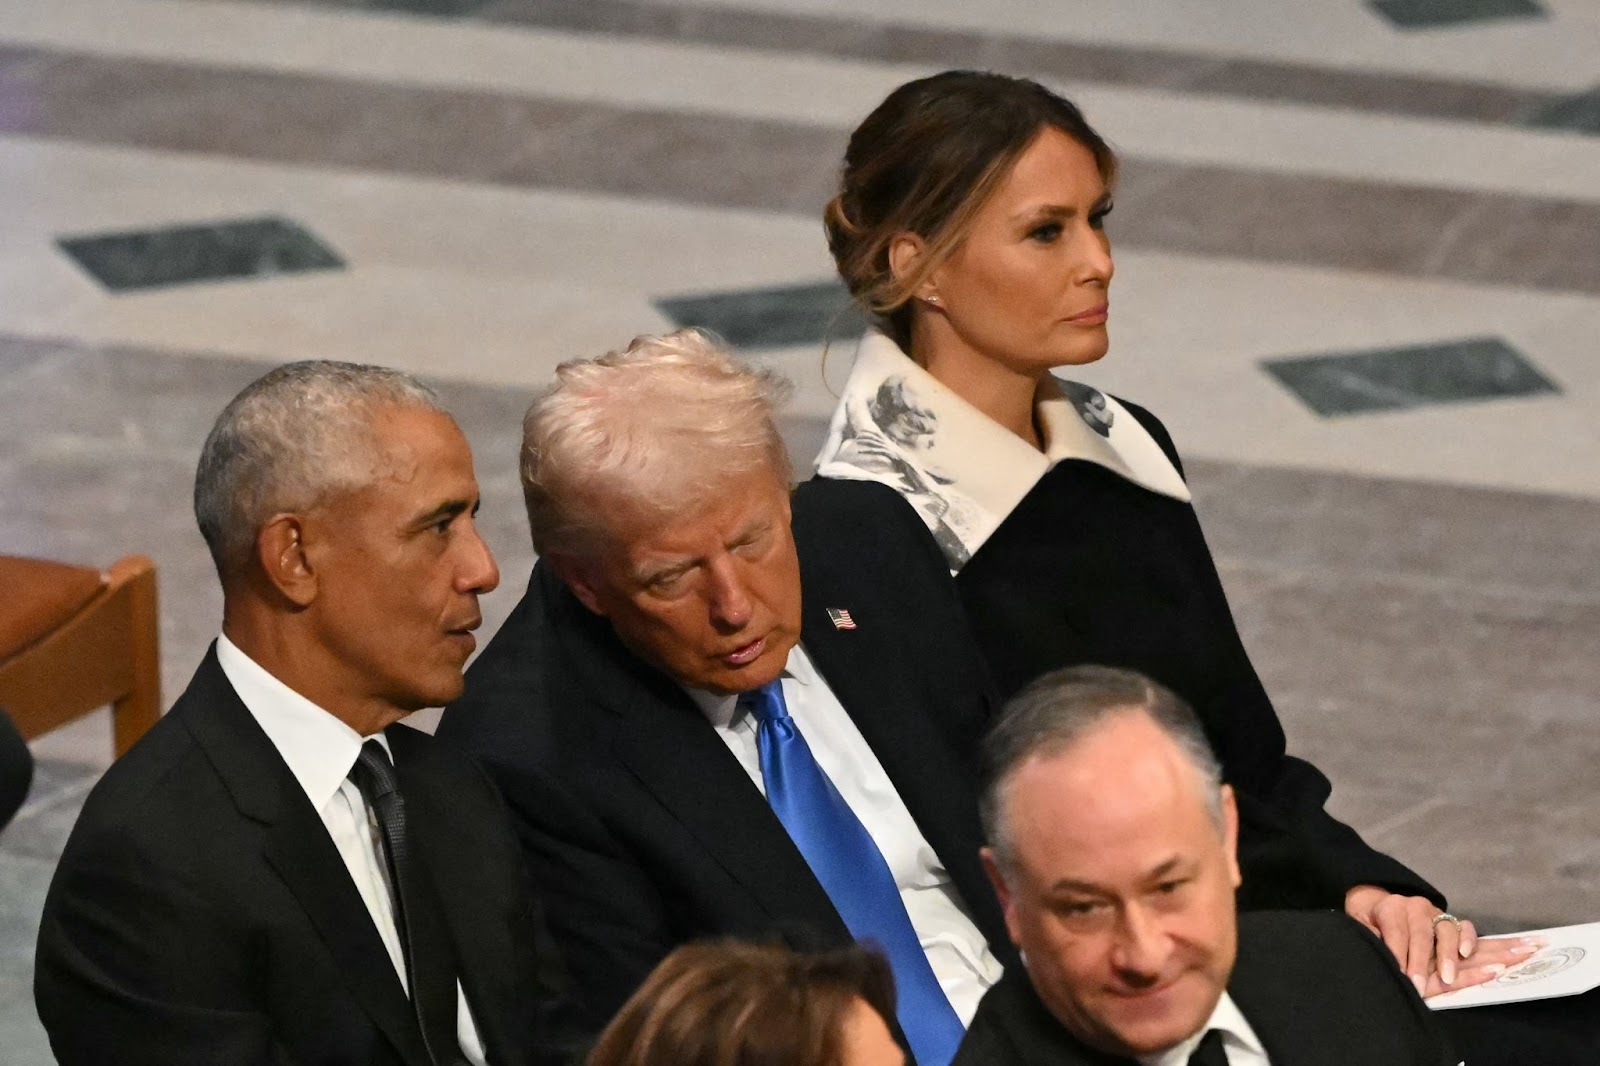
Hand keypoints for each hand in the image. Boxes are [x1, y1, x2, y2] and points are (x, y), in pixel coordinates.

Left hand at [1343, 885, 1538, 993]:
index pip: (1396, 932)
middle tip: (1419, 987)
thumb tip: (1376, 953)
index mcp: (1391, 907)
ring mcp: (1435, 912)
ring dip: (1447, 956)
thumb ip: (1368, 937)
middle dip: (1420, 963)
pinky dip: (1468, 939)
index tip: (1399, 976)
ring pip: (1446, 931)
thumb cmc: (1369, 921)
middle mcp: (1415, 907)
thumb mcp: (1359, 926)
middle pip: (1421, 935)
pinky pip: (1464, 927)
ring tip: (1447, 978)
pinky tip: (1465, 954)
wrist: (1378, 905)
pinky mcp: (1450, 920)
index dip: (1397, 954)